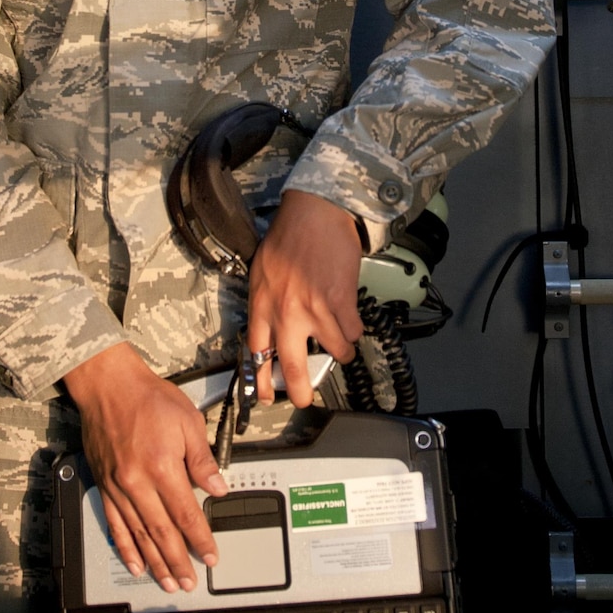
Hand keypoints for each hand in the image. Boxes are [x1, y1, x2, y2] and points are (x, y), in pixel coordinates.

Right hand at [62, 343, 226, 591]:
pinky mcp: (104, 485)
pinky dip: (125, 547)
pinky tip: (135, 562)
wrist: (108, 385)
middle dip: (178, 561)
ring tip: (167, 581)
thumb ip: (203, 459)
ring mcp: (118, 486)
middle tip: (189, 582)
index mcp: (162, 466)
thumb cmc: (148, 398)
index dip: (200, 539)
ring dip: (154, 562)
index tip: (210, 556)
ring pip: (138, 534)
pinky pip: (115, 523)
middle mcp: (137, 482)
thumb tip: (218, 488)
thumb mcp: (188, 421)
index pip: (186, 513)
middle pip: (161, 532)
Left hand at [247, 189, 363, 406]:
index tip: (265, 395)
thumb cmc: (289, 235)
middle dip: (299, 391)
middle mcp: (286, 312)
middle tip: (304, 400)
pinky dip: (355, 330)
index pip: (257, 353)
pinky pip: (352, 332)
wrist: (315, 212)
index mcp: (263, 305)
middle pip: (292, 366)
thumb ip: (265, 302)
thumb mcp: (262, 270)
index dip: (261, 380)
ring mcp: (314, 309)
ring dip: (341, 351)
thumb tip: (271, 327)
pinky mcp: (340, 301)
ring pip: (334, 351)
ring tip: (341, 344)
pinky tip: (351, 321)